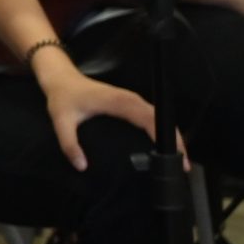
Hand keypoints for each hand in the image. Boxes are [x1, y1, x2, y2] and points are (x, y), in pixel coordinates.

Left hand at [35, 58, 168, 172]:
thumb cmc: (63, 97)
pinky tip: (165, 145)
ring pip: (158, 116)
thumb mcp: (61, 121)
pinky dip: (162, 129)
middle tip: (183, 164)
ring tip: (180, 158)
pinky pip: (151, 116)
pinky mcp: (130, 103)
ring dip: (171, 134)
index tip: (176, 154)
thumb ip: (69, 143)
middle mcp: (129, 99)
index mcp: (118, 102)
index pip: (149, 118)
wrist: (61, 78)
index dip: (165, 135)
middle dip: (175, 139)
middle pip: (160, 118)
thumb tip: (81, 165)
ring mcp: (131, 100)